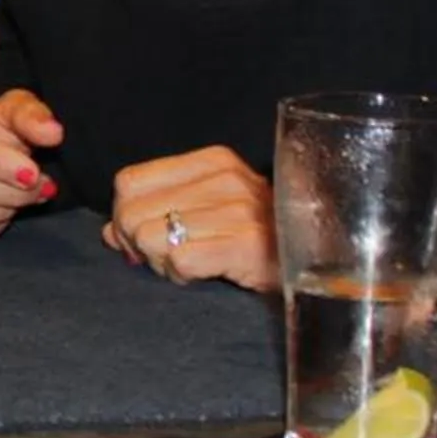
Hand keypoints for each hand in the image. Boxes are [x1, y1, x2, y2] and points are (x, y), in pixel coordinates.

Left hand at [98, 147, 274, 290]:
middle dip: (139, 244)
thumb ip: (157, 210)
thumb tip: (109, 231)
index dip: (124, 215)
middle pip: (130, 212)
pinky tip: (207, 275)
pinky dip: (183, 277)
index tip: (142, 239)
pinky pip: (179, 261)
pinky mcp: (246, 245)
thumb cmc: (262, 237)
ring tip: (194, 264)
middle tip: (168, 258)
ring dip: (162, 263)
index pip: (128, 182)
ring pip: (149, 238)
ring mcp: (238, 210)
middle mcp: (225, 178)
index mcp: (213, 160)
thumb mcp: (210, 210)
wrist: (327, 263)